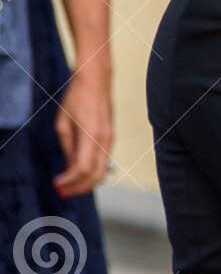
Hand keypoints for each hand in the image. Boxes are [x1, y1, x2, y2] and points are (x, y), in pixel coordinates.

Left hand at [53, 66, 112, 197]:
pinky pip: (104, 161)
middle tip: (63, 192)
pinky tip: (78, 172)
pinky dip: (92, 171)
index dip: (70, 181)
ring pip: (103, 171)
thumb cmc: (77, 98)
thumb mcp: (63, 122)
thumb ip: (67, 146)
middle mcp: (105, 140)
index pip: (83, 168)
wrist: (96, 81)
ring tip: (69, 186)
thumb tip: (69, 167)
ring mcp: (111, 140)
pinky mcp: (111, 138)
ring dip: (86, 182)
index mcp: (91, 135)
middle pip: (97, 175)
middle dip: (80, 188)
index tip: (57, 185)